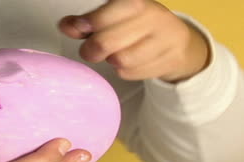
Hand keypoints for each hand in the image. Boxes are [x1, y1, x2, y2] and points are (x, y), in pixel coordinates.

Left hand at [58, 0, 209, 81]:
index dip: (86, 25)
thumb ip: (88, 22)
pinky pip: (131, 73)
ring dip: (112, 60)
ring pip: (120, 61)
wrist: (178, 43)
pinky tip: (131, 62)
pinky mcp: (168, 59)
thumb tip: (65, 26)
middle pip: (106, 43)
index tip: (79, 29)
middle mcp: (153, 16)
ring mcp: (164, 38)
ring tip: (116, 53)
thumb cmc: (139, 27)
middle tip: (90, 51)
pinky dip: (125, 71)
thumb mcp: (114, 18)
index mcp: (136, 2)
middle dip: (92, 50)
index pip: (103, 15)